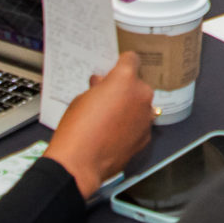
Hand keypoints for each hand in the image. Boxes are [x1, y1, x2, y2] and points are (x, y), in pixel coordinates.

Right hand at [43, 56, 153, 196]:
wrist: (79, 163)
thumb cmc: (77, 130)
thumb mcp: (82, 98)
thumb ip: (98, 88)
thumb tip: (102, 86)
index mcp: (125, 79)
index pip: (131, 59)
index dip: (122, 64)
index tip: (116, 69)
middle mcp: (141, 95)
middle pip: (137, 84)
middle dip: (123, 89)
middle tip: (106, 98)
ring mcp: (146, 116)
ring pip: (140, 105)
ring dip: (129, 108)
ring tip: (108, 120)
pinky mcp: (146, 136)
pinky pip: (140, 124)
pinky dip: (131, 126)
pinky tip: (114, 133)